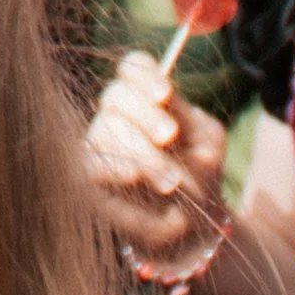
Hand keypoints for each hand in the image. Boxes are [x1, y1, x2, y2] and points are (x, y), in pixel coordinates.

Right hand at [84, 46, 230, 269]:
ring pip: (104, 130)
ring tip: (170, 181)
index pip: (133, 68)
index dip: (143, 75)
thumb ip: (185, 115)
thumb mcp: (207, 141)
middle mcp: (118, 116)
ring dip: (140, 152)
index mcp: (147, 98)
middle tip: (168, 137)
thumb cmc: (200, 175)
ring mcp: (98, 145)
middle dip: (144, 115)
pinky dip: (116, 168)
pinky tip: (134, 176)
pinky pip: (92, 165)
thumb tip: (164, 97)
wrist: (193, 226)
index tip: (165, 95)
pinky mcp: (88, 177)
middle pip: (115, 96)